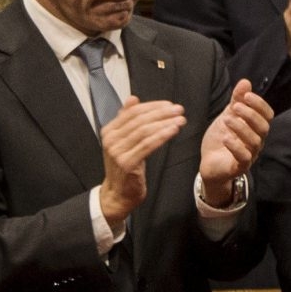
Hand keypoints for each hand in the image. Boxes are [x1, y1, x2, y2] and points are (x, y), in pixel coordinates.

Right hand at [98, 97, 186, 226]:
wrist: (119, 193)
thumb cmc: (125, 166)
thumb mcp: (124, 141)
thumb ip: (127, 120)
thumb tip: (133, 98)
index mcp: (109, 131)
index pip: (132, 112)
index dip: (152, 106)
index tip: (170, 104)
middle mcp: (111, 139)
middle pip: (139, 120)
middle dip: (161, 113)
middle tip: (179, 109)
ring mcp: (117, 152)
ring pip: (144, 131)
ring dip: (165, 123)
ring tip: (181, 120)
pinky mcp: (127, 163)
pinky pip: (147, 145)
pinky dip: (162, 136)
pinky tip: (173, 131)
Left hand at [198, 79, 272, 204]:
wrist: (210, 163)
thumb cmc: (221, 139)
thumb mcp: (227, 116)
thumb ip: (236, 100)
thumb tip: (245, 81)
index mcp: (256, 128)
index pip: (267, 115)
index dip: (259, 104)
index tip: (246, 95)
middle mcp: (256, 141)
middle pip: (263, 127)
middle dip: (251, 115)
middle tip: (235, 107)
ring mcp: (250, 154)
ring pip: (254, 141)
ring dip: (241, 128)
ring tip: (226, 120)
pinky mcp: (240, 166)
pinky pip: (244, 158)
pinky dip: (236, 147)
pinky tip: (226, 138)